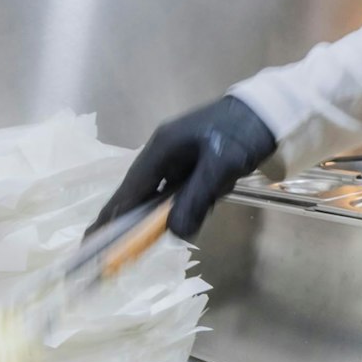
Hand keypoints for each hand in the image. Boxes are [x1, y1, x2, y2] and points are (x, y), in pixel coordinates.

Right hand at [93, 96, 276, 239]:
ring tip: (135, 244)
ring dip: (152, 216)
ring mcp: (178, 157)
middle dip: (125, 222)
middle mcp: (162, 154)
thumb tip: (173, 233)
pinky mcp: (194, 163)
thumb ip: (196, 199)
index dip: (110, 217)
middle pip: (138, 194)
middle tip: (108, 250)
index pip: (128, 191)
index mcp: (160, 150)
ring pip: (159, 194)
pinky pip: (179, 190)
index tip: (92, 241)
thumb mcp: (220, 167)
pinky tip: (182, 219)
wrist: (269, 110)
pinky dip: (179, 206)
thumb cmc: (241, 133)